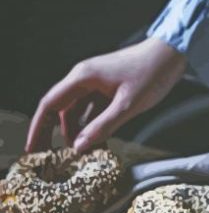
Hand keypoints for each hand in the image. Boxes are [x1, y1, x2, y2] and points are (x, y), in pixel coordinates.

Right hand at [26, 38, 186, 152]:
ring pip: (77, 110)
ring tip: (81, 153)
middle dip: (54, 133)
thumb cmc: (152, 73)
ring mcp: (95, 81)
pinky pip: (91, 107)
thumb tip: (78, 147)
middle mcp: (83, 77)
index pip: (49, 104)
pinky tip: (97, 139)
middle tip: (54, 159)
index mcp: (82, 77)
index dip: (38, 129)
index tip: (33, 151)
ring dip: (77, 130)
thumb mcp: (128, 105)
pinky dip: (91, 123)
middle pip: (59, 108)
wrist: (171, 53)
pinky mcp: (107, 86)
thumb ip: (103, 126)